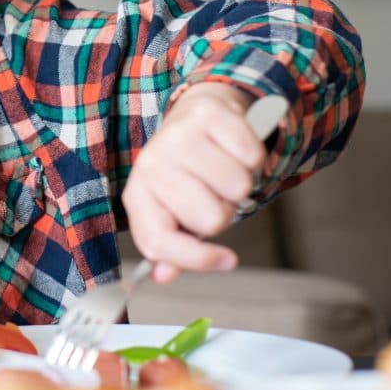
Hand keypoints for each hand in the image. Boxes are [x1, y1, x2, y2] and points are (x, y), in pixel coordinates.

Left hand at [122, 83, 268, 282]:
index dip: (196, 260)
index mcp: (138, 195)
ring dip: (241, 184)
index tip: (227, 261)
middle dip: (224, 211)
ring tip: (224, 169)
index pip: (158, 241)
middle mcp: (151, 163)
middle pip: (211, 219)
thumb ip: (171, 247)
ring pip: (238, 188)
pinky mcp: (207, 114)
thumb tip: (164, 276)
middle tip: (215, 193)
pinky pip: (252, 155)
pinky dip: (252, 156)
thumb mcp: (173, 210)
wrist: (197, 115)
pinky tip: (234, 147)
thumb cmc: (187, 172)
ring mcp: (177, 136)